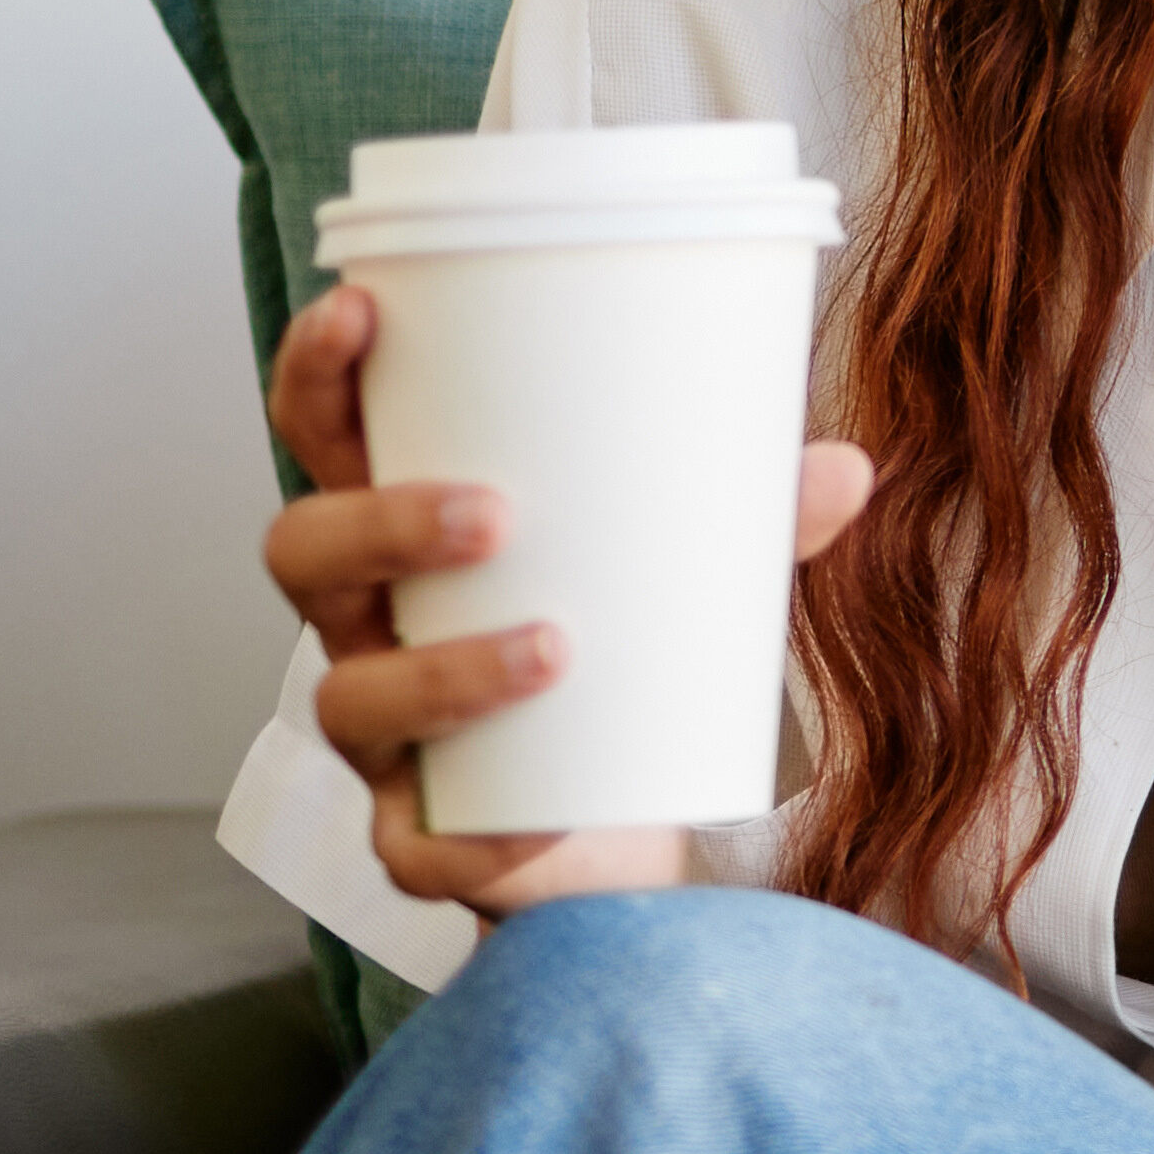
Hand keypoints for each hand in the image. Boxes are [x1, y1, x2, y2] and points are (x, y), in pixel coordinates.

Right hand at [260, 282, 876, 918]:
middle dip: (382, 524)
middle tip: (495, 511)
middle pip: (305, 555)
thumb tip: (848, 467)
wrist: (628, 827)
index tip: (360, 306)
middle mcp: (366, 625)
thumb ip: (757, 520)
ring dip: (442, 671)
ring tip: (556, 644)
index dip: (318, 370)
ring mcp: (382, 739)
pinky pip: (409, 847)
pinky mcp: (418, 842)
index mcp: (403, 532)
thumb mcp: (689, 569)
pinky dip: (469, 838)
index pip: (323, 436)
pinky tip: (529, 822)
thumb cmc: (627, 655)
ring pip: (350, 700)